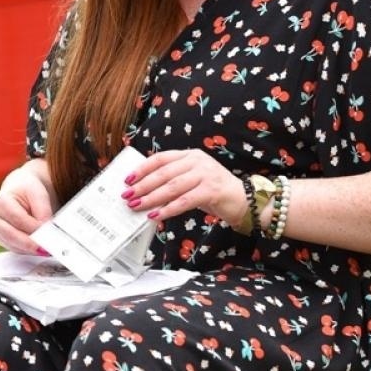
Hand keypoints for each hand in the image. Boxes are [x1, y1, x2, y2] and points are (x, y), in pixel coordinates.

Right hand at [0, 161, 58, 254]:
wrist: (19, 192)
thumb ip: (43, 211)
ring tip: (47, 249)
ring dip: (31, 249)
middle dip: (31, 244)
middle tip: (47, 249)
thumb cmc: (27, 191)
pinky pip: (15, 249)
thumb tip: (46, 230)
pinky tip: (39, 247)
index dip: (34, 228)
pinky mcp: (0, 240)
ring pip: (13, 246)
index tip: (50, 235)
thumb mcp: (38, 193)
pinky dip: (28, 250)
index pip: (18, 220)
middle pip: (12, 236)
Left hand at [124, 149, 249, 228]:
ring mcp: (206, 174)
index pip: (160, 159)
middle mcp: (197, 161)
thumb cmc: (212, 191)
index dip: (142, 169)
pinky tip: (156, 215)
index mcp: (189, 155)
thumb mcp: (191, 179)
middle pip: (163, 173)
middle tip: (127, 196)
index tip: (127, 180)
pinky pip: (184, 201)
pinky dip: (168, 209)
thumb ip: (172, 179)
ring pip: (172, 186)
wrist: (243, 200)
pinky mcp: (212, 190)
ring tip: (137, 206)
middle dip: (142, 186)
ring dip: (151, 198)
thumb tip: (142, 190)